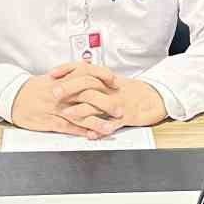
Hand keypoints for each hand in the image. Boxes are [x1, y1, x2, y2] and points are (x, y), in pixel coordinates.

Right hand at [11, 64, 122, 138]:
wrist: (13, 96)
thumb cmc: (35, 88)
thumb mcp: (53, 77)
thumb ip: (71, 73)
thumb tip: (90, 68)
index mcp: (62, 78)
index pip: (86, 72)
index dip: (102, 76)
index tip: (114, 81)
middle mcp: (61, 92)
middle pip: (88, 95)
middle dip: (106, 103)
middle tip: (119, 110)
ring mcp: (56, 107)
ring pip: (80, 114)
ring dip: (97, 122)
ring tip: (110, 127)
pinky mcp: (49, 120)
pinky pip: (68, 126)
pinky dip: (80, 131)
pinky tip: (91, 135)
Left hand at [51, 64, 168, 129]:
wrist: (152, 98)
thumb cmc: (127, 91)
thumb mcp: (108, 82)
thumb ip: (90, 79)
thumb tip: (67, 76)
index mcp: (104, 78)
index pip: (83, 68)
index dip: (67, 70)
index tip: (52, 74)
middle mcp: (109, 88)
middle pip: (87, 83)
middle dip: (69, 88)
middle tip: (55, 92)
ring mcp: (117, 102)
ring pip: (97, 104)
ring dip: (81, 110)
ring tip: (67, 114)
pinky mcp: (126, 116)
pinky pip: (112, 123)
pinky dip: (101, 129)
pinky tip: (90, 134)